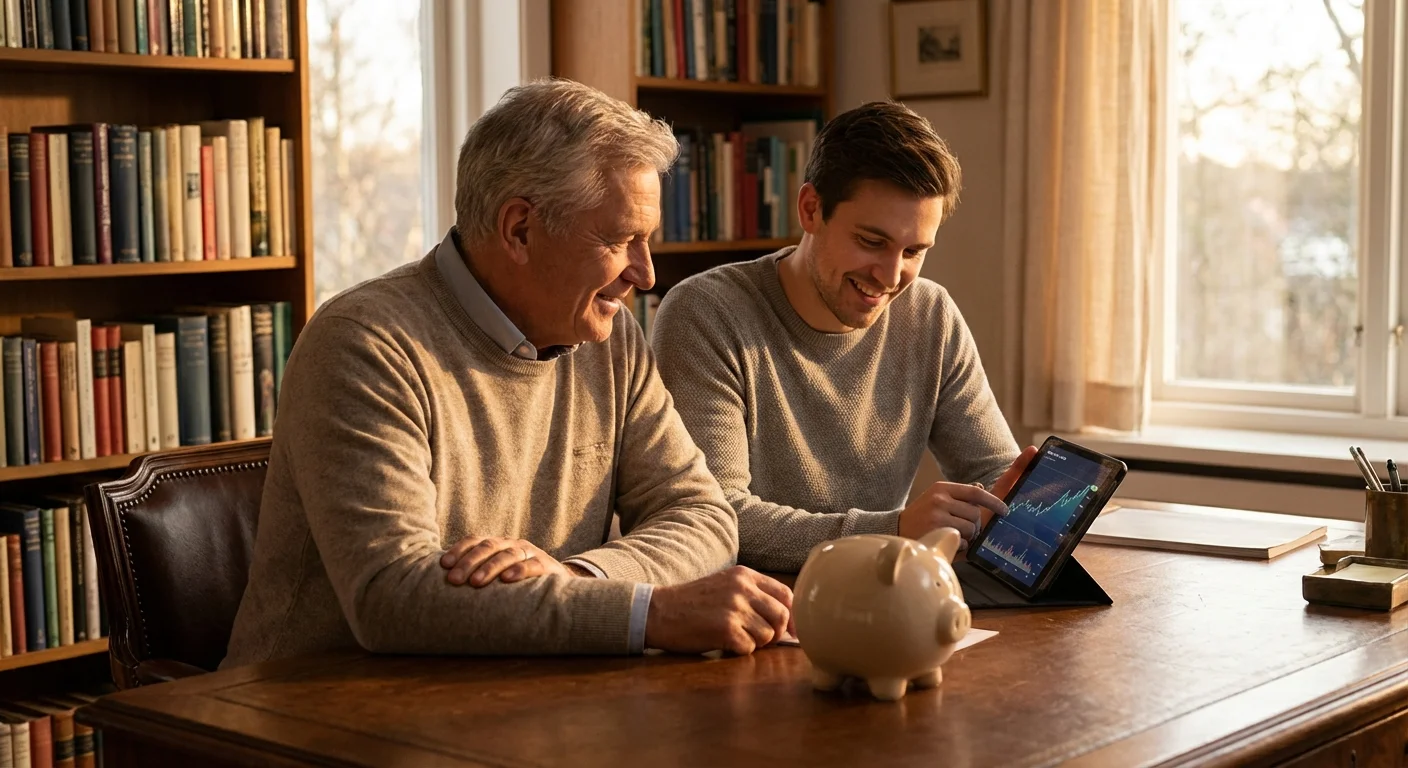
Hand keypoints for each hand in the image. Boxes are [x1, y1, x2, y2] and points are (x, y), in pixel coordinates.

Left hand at [439, 536, 570, 586]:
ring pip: (507, 555)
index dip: (459, 550)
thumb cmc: (518, 581)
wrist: (557, 584)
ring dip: (489, 568)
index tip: (444, 565)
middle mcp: (511, 544)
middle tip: (454, 580)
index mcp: (497, 544)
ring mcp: (529, 553)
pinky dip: (519, 571)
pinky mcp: (545, 564)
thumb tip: (444, 582)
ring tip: (476, 582)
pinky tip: (507, 579)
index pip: (475, 540)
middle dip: (468, 563)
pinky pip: (531, 566)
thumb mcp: (497, 574)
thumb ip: (476, 574)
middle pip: (488, 547)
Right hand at [645, 566, 792, 654]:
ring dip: (755, 643)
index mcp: (745, 575)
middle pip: (782, 616)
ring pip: (768, 635)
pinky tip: (723, 643)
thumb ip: (753, 595)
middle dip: (776, 633)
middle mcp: (743, 588)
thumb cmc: (692, 603)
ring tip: (734, 637)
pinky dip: (739, 650)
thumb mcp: (725, 586)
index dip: (793, 616)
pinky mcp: (726, 629)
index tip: (792, 631)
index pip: (786, 594)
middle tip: (760, 639)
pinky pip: (749, 648)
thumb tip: (788, 620)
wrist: (659, 611)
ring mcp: (735, 608)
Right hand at [899, 446, 1038, 547]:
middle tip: (960, 529)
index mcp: (942, 488)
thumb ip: (959, 495)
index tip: (1005, 510)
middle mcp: (940, 498)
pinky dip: (959, 545)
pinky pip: (962, 540)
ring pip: (971, 527)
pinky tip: (945, 541)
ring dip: (967, 536)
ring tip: (950, 535)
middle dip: (974, 524)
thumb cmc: (921, 517)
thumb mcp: (937, 499)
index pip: (975, 492)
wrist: (896, 531)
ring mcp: (937, 514)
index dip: (993, 501)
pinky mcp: (937, 531)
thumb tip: (982, 488)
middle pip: (975, 513)